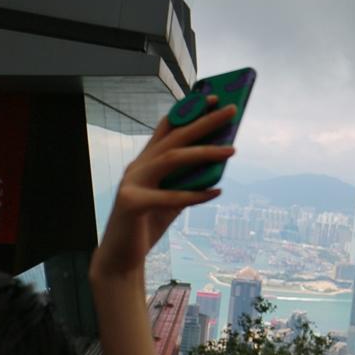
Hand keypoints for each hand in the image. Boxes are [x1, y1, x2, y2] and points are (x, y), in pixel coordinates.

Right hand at [90, 96, 236, 279]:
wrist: (121, 257)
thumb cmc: (148, 224)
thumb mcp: (172, 199)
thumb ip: (188, 181)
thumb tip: (218, 165)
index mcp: (144, 163)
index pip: (166, 129)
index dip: (187, 111)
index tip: (211, 96)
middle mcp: (136, 167)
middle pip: (173, 138)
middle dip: (203, 121)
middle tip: (230, 109)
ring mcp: (131, 184)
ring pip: (171, 159)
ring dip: (204, 152)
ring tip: (232, 149)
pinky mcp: (130, 204)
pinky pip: (169, 197)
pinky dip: (194, 194)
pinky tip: (217, 191)